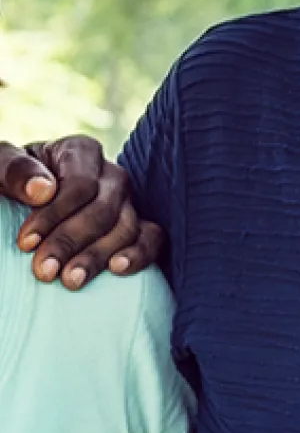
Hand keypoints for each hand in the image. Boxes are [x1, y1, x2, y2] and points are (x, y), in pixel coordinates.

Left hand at [0, 136, 162, 287]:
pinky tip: (117, 270)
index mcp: (80, 152)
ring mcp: (128, 202)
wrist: (24, 205)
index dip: (54, 215)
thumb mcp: (1, 169)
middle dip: (72, 242)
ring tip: (71, 281)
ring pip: (126, 228)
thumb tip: (44, 190)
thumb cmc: (13, 184)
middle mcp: (110, 175)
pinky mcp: (138, 228)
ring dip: (98, 256)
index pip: (79, 185)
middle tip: (44, 271)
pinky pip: (152, 239)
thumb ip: (15, 170)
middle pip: (103, 210)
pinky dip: (140, 254)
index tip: (25, 243)